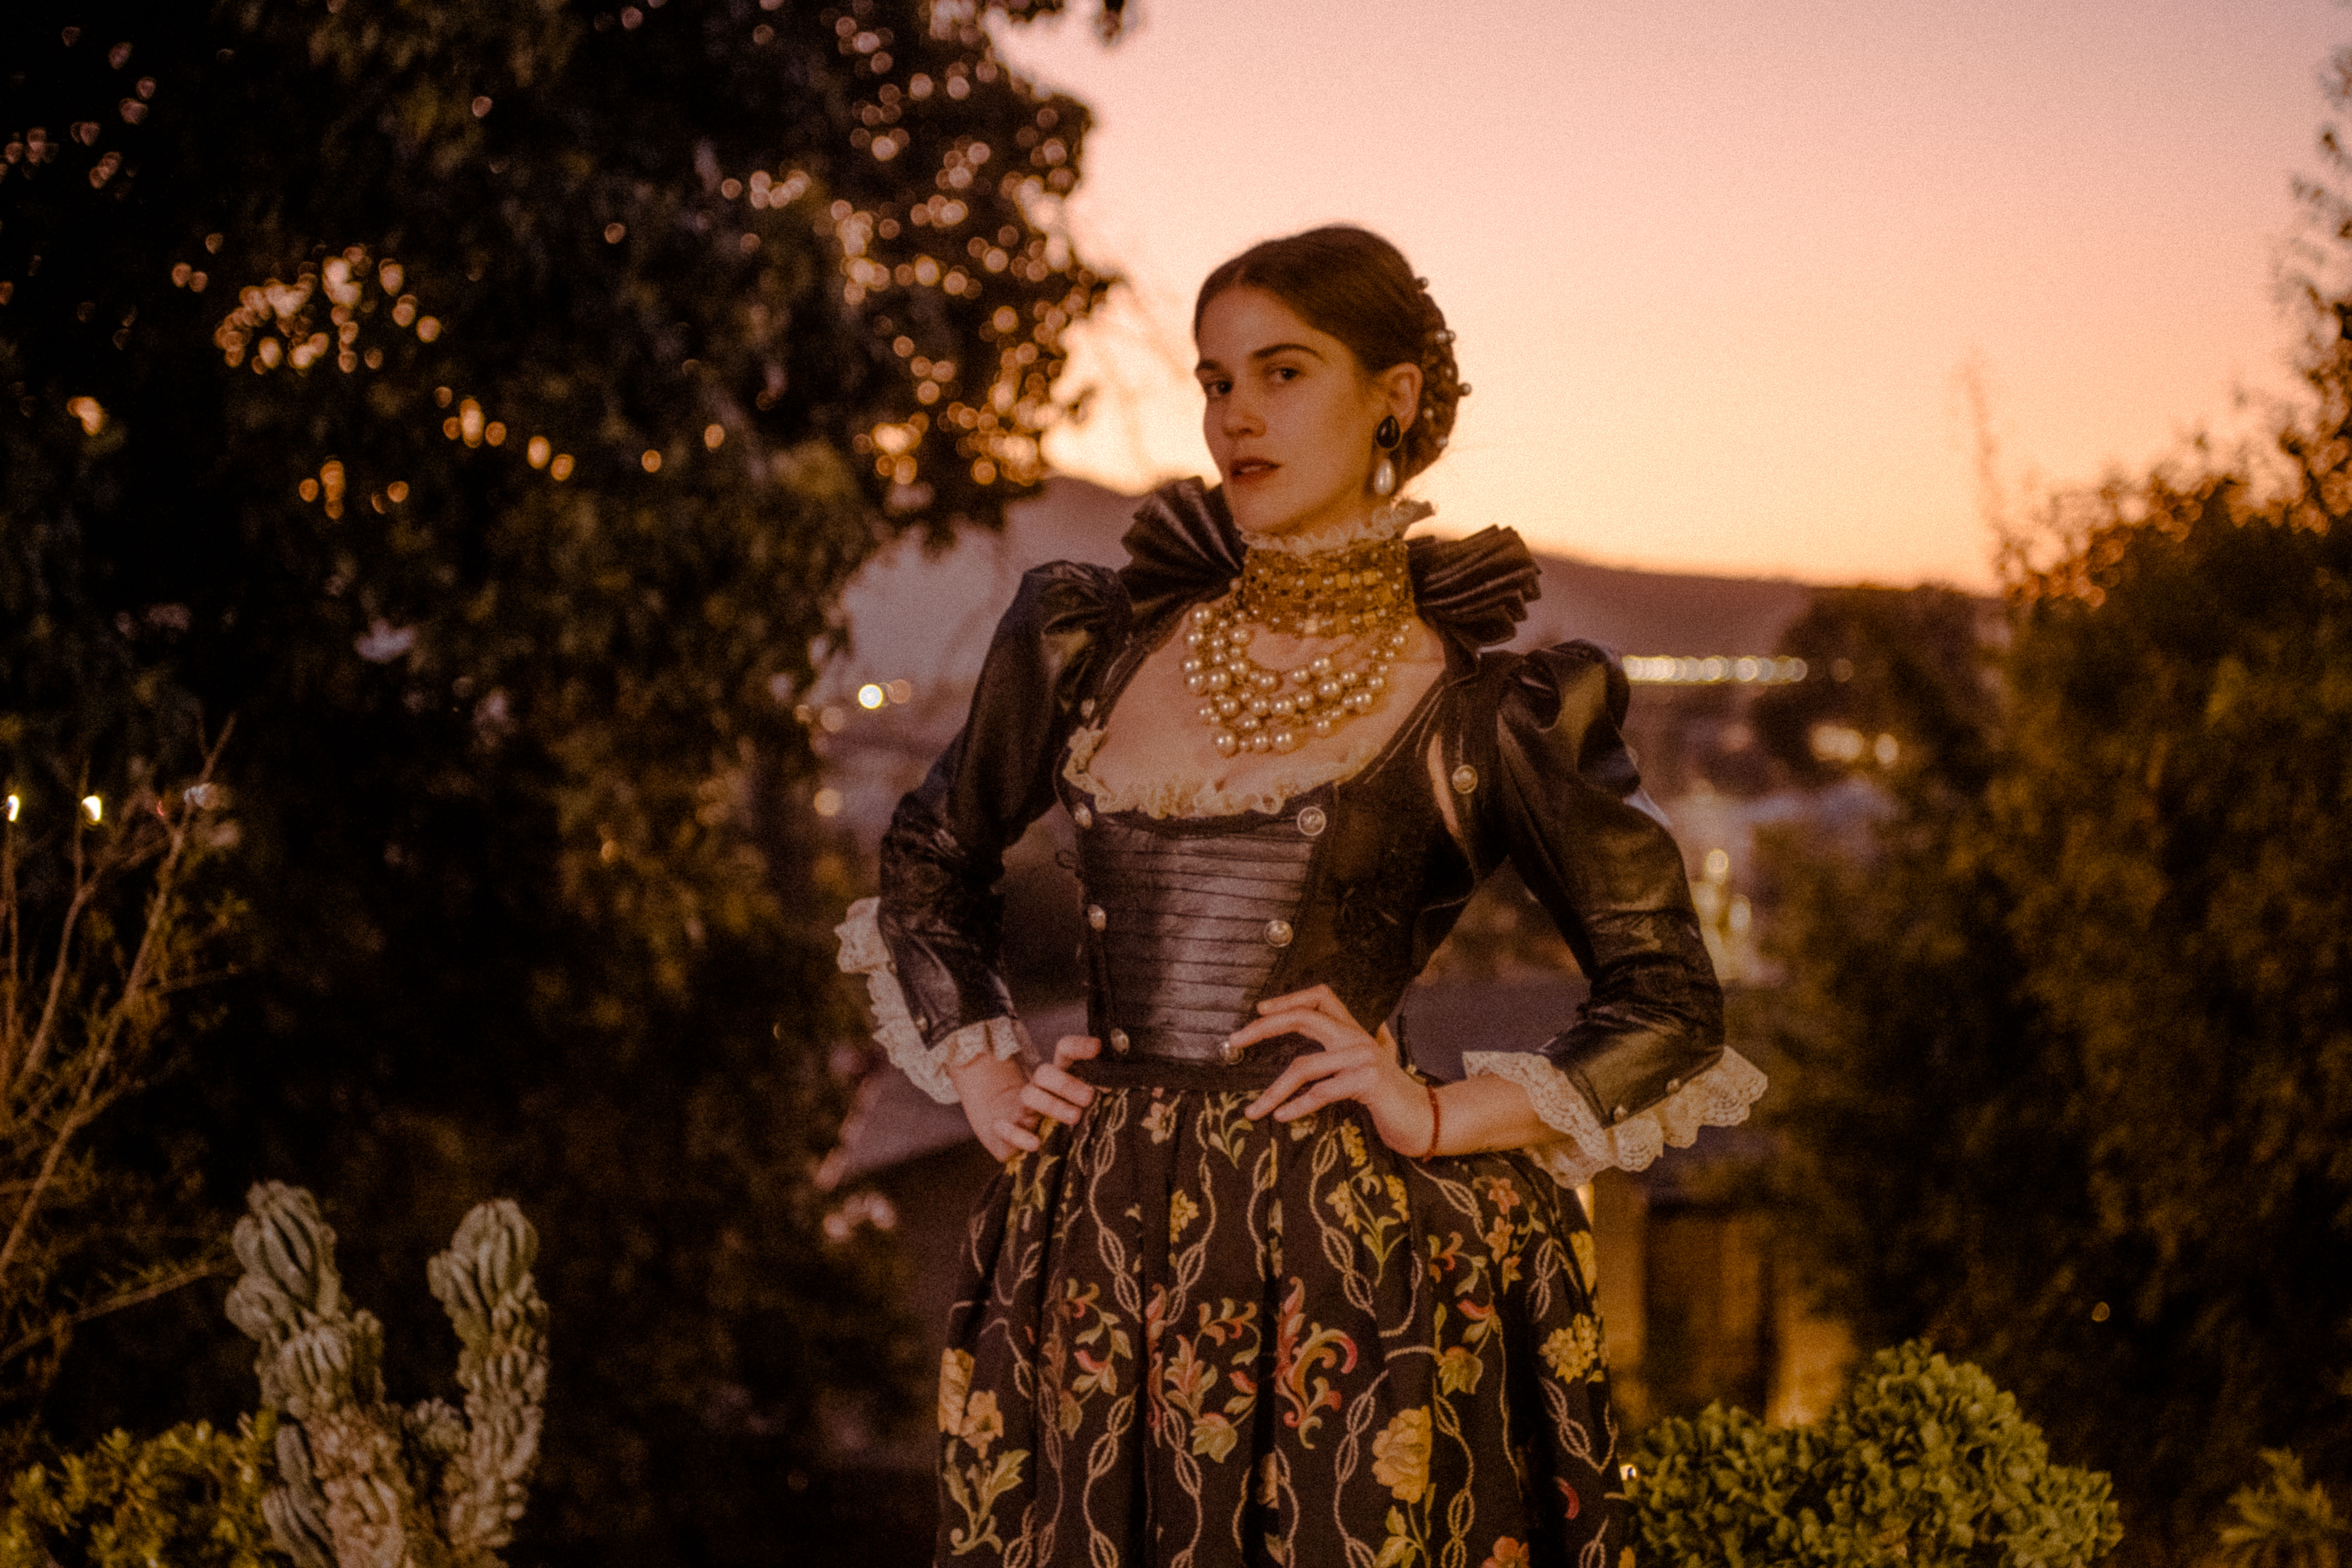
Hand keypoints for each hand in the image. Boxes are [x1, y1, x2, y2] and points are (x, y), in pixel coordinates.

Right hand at [955, 1033, 1101, 1162]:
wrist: (1005, 1127)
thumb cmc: (1047, 1115)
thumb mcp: (1067, 1103)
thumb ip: (1088, 1094)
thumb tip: (1115, 1090)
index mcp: (1055, 1077)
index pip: (1063, 1053)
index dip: (1078, 1046)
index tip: (1097, 1047)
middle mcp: (1036, 1088)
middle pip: (1044, 1073)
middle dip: (1067, 1083)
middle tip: (1090, 1097)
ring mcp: (1018, 1107)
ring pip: (1030, 1096)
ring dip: (1052, 1105)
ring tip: (1075, 1117)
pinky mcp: (1003, 1129)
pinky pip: (1006, 1128)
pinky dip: (1019, 1135)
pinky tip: (1035, 1144)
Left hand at [1236, 985, 1437, 1155]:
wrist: (1423, 1119)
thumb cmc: (1388, 1098)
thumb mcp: (1363, 1069)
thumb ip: (1343, 1056)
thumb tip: (1316, 1056)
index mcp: (1354, 1031)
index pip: (1321, 997)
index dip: (1288, 998)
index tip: (1258, 1011)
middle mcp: (1357, 1037)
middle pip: (1304, 1018)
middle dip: (1264, 1028)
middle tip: (1234, 1041)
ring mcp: (1363, 1057)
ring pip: (1305, 1066)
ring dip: (1273, 1091)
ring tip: (1253, 1109)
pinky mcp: (1367, 1081)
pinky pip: (1322, 1091)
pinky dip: (1298, 1105)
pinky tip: (1282, 1116)